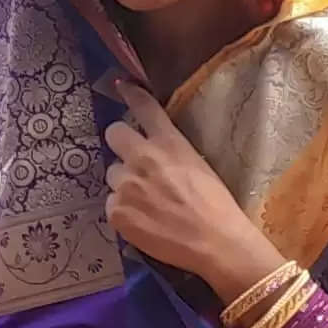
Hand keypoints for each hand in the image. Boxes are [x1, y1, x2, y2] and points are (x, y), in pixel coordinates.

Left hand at [99, 77, 245, 266]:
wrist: (214, 241)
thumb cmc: (216, 205)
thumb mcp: (199, 165)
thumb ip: (171, 152)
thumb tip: (155, 151)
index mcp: (169, 143)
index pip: (144, 107)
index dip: (131, 93)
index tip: (122, 86)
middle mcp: (142, 157)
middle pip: (114, 133)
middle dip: (121, 142)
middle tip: (132, 159)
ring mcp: (125, 185)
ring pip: (111, 173)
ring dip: (123, 181)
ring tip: (145, 201)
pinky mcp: (116, 211)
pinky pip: (111, 203)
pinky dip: (123, 210)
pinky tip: (143, 220)